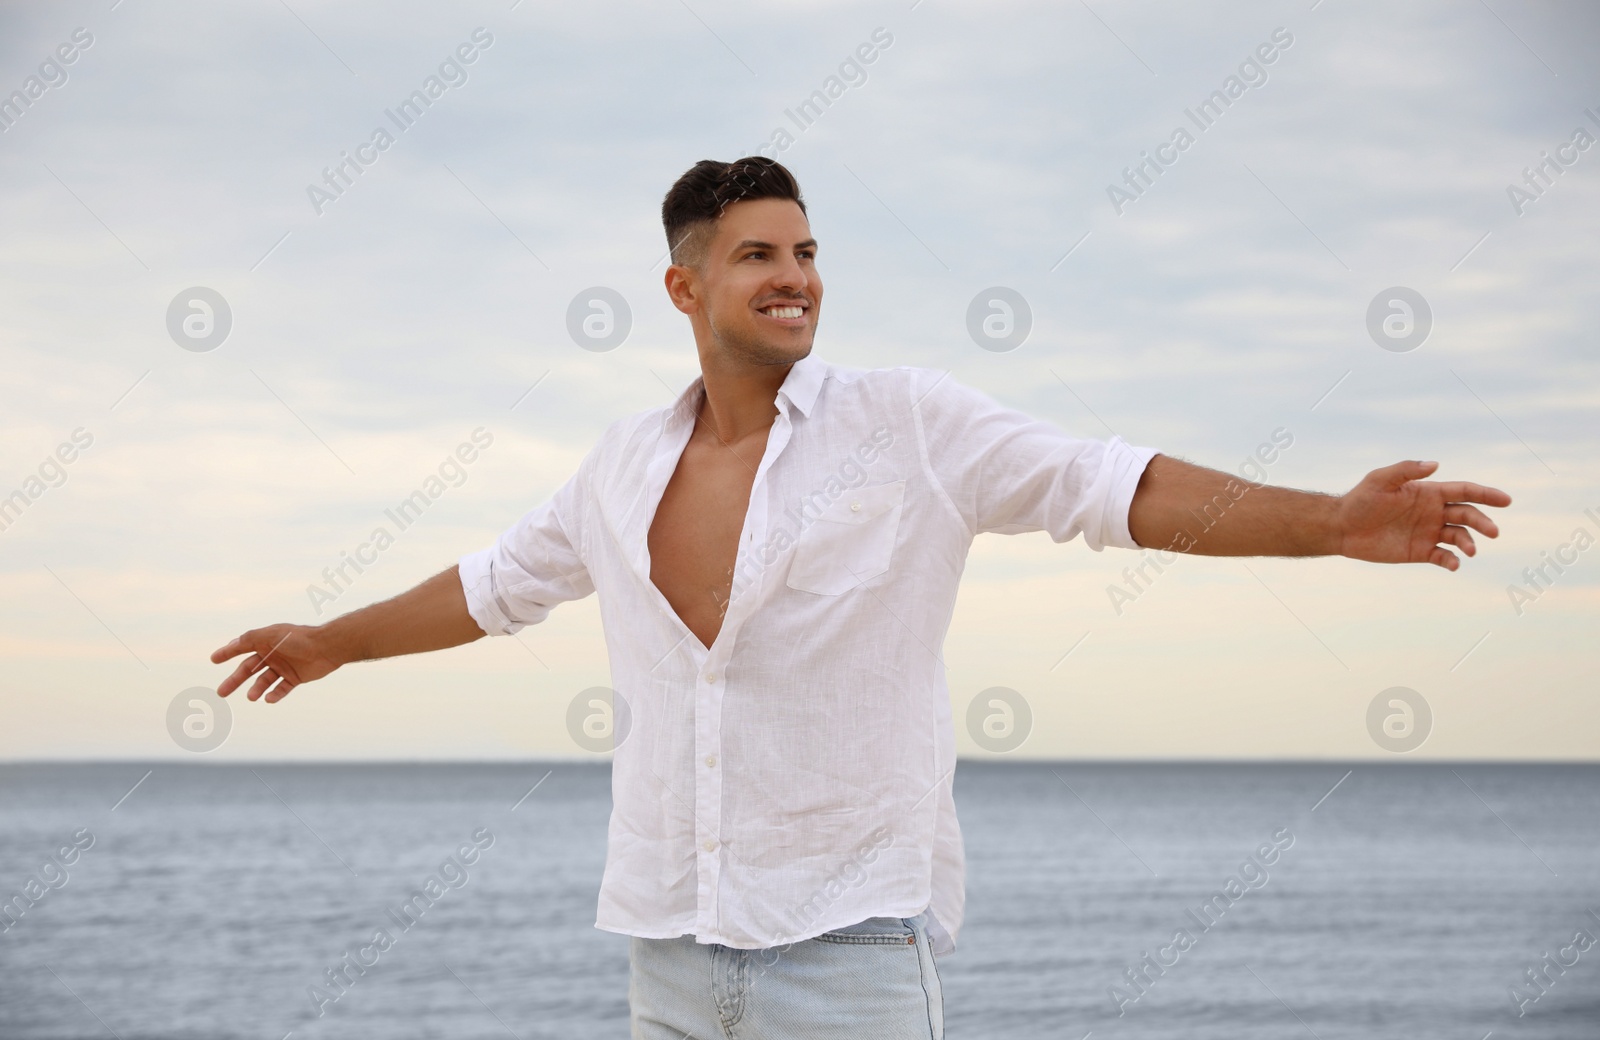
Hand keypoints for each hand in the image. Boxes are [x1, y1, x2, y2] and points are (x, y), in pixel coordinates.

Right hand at [210, 624, 340, 702]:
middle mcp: (273, 654)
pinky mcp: (296, 677)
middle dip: (235, 680)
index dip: (228, 652)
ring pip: (264, 681)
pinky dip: (274, 695)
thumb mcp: (271, 635)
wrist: (327, 648)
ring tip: (251, 697)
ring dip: (256, 689)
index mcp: (266, 641)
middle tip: (221, 692)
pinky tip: (268, 699)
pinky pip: (282, 688)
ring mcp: (284, 666)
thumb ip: (250, 639)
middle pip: (249, 669)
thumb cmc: (299, 638)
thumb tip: (231, 643)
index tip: (214, 659)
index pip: (242, 647)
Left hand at [1335, 460, 1510, 569]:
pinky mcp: (1419, 551)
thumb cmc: (1360, 500)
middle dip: (1483, 522)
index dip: (1486, 494)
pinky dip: (1451, 561)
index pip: (1464, 491)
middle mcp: (1433, 512)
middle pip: (1467, 515)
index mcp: (1429, 493)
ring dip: (1469, 543)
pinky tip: (1453, 564)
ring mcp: (1428, 532)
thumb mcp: (1380, 480)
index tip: (1506, 500)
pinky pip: (1442, 556)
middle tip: (1493, 532)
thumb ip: (1406, 471)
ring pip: (1459, 537)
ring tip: (1471, 550)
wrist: (1342, 528)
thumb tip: (1436, 464)